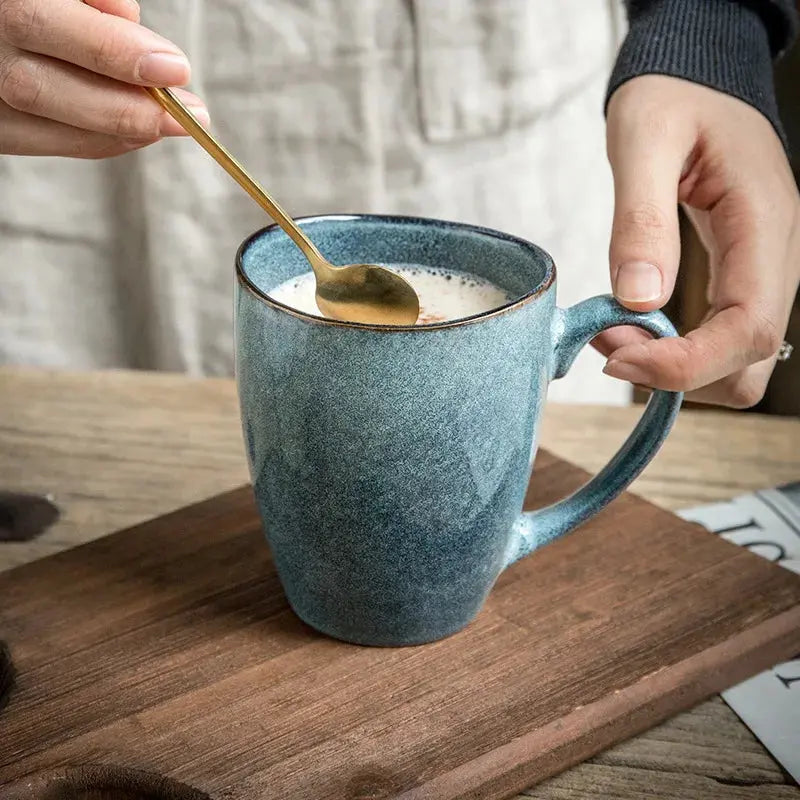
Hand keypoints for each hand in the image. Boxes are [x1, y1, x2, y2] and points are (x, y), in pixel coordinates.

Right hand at [0, 0, 208, 157]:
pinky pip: (39, 141)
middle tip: (185, 113)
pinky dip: (96, 139)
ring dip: (117, 128)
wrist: (5, 20)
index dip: (114, 51)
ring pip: (41, 122)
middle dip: (123, 106)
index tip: (175, 68)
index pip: (43, 23)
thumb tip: (130, 25)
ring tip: (170, 122)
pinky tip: (139, 132)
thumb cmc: (44, 1)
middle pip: (38, 88)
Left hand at [597, 75, 799, 406]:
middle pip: (751, 361)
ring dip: (677, 368)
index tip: (617, 359)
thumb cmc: (674, 95)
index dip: (687, 364)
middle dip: (677, 372)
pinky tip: (633, 324)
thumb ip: (642, 219)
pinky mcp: (740, 277)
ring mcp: (761, 271)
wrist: (698, 80)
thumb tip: (639, 299)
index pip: (750, 327)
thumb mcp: (644, 138)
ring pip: (741, 362)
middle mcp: (775, 257)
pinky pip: (723, 338)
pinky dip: (678, 352)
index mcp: (763, 221)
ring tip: (616, 332)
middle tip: (608, 343)